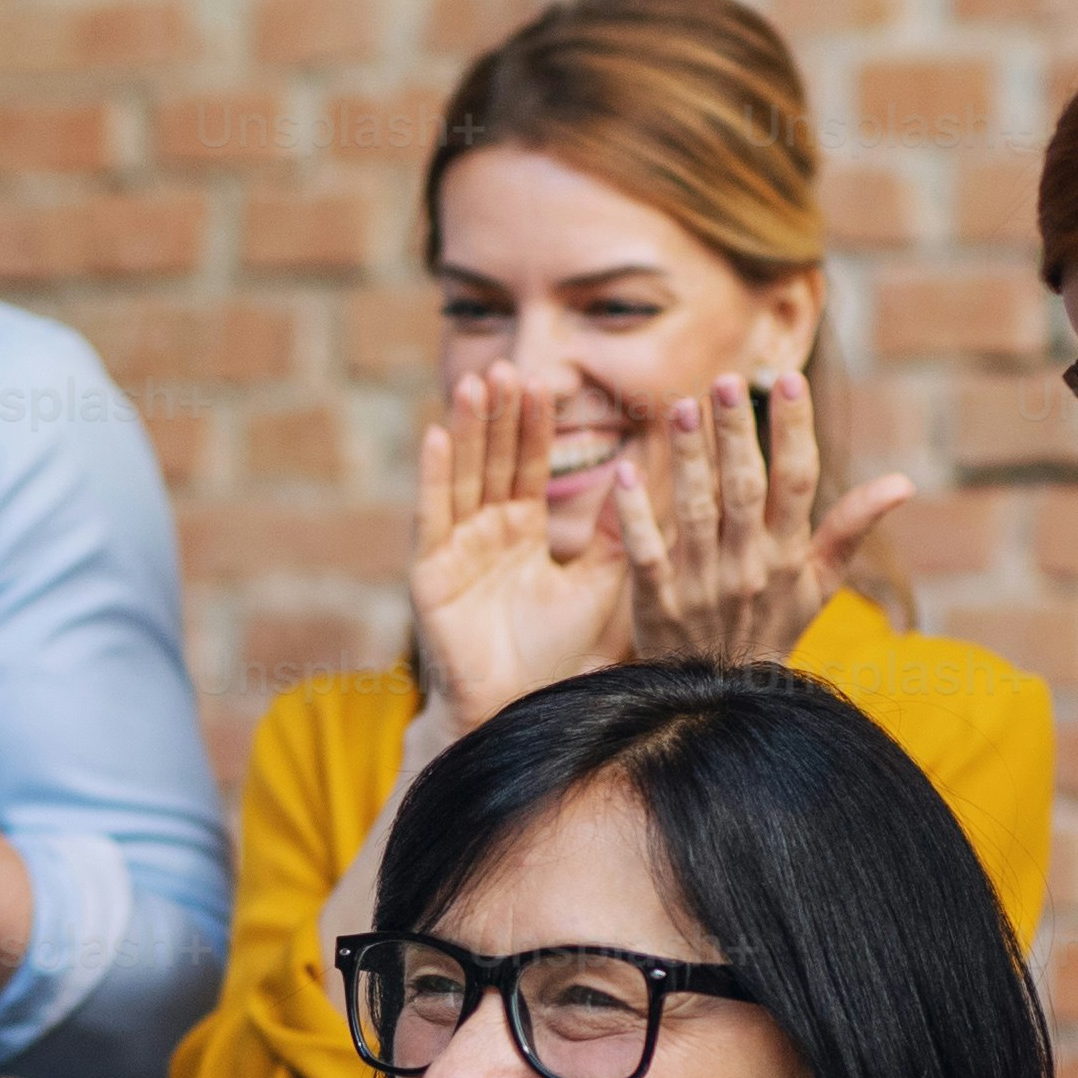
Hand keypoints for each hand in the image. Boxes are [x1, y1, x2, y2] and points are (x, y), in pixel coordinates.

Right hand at [406, 371, 643, 724]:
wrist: (520, 712)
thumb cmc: (556, 657)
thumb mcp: (599, 584)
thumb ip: (619, 534)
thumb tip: (647, 477)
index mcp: (521, 532)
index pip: (528, 467)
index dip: (534, 426)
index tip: (545, 382)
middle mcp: (484, 532)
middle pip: (492, 461)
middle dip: (499, 415)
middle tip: (510, 366)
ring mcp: (453, 549)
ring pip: (462, 477)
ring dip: (466, 429)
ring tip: (475, 382)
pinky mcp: (429, 573)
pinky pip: (432, 516)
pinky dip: (433, 476)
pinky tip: (435, 436)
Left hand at [618, 375, 909, 667]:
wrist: (722, 703)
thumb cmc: (770, 630)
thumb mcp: (819, 586)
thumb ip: (852, 528)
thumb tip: (904, 482)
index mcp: (789, 555)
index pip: (798, 482)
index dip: (794, 430)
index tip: (788, 379)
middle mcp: (749, 566)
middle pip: (745, 488)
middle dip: (737, 434)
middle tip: (726, 381)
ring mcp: (702, 586)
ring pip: (697, 512)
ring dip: (690, 460)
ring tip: (682, 407)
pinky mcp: (658, 604)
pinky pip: (646, 554)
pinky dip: (634, 515)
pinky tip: (625, 473)